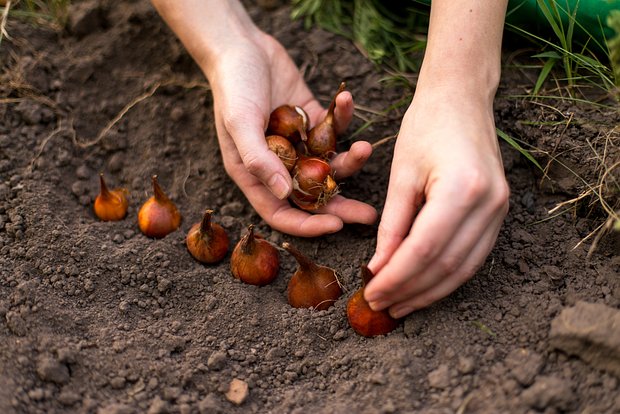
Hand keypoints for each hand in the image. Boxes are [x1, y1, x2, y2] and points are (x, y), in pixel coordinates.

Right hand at [207, 31, 376, 235]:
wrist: (242, 45)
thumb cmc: (233, 86)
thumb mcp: (239, 122)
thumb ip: (259, 159)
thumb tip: (282, 193)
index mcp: (255, 173)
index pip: (281, 212)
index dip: (307, 224)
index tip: (336, 225)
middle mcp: (278, 164)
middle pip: (312, 195)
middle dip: (341, 206)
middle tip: (370, 215)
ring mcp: (298, 143)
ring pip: (329, 164)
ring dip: (350, 160)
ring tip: (365, 148)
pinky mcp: (312, 120)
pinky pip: (333, 128)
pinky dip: (342, 117)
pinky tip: (345, 98)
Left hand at [363, 88, 509, 317]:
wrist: (462, 98)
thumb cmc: (425, 126)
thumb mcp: (401, 174)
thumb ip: (392, 225)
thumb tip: (379, 268)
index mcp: (462, 189)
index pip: (423, 250)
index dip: (395, 278)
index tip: (371, 293)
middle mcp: (489, 204)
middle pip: (445, 266)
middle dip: (410, 291)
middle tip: (380, 306)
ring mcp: (500, 211)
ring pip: (463, 269)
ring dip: (429, 292)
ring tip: (399, 305)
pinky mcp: (500, 213)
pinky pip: (473, 257)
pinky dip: (446, 276)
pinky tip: (423, 287)